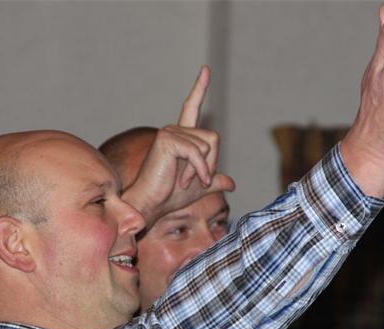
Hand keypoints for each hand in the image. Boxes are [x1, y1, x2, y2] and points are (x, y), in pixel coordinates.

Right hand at [123, 66, 234, 225]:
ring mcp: (169, 132)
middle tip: (192, 180)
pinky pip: (197, 153)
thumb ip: (214, 180)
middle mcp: (174, 130)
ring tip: (182, 181)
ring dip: (202, 170)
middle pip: (212, 139)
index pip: (192, 108)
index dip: (200, 89)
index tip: (206, 69)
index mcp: (181, 137)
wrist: (151, 205)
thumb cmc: (170, 197)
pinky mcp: (167, 140)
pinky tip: (184, 181)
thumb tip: (231, 183)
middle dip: (209, 163)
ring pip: (207, 146)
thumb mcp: (200, 188)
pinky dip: (199, 170)